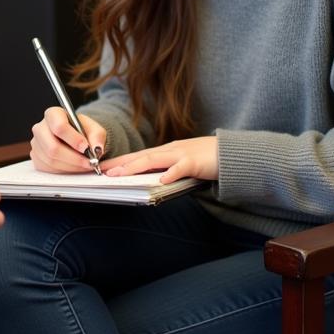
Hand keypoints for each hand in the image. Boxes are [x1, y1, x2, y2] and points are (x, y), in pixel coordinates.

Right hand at [29, 106, 105, 173]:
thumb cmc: (82, 131)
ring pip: (51, 160)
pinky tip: (75, 167)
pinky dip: (65, 171)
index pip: (59, 126)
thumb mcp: (94, 129)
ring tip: (85, 165)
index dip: (73, 139)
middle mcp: (40, 128)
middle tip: (88, 162)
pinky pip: (49, 168)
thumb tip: (97, 148)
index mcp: (53, 114)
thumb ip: (97, 136)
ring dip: (71, 166)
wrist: (75, 138)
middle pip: (52, 147)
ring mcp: (36, 144)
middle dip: (73, 158)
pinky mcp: (36, 157)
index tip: (86, 147)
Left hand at [102, 136, 217, 183]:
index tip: (103, 167)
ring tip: (120, 175)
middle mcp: (169, 150)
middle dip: (121, 164)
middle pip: (140, 157)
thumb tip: (150, 183)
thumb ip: (166, 171)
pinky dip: (171, 174)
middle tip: (103, 171)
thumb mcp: (180, 164)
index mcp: (165, 152)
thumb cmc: (204, 159)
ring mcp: (181, 155)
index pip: (138, 156)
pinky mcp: (195, 163)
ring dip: (135, 167)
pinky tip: (161, 181)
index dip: (120, 161)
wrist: (230, 152)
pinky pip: (181, 169)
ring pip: (154, 160)